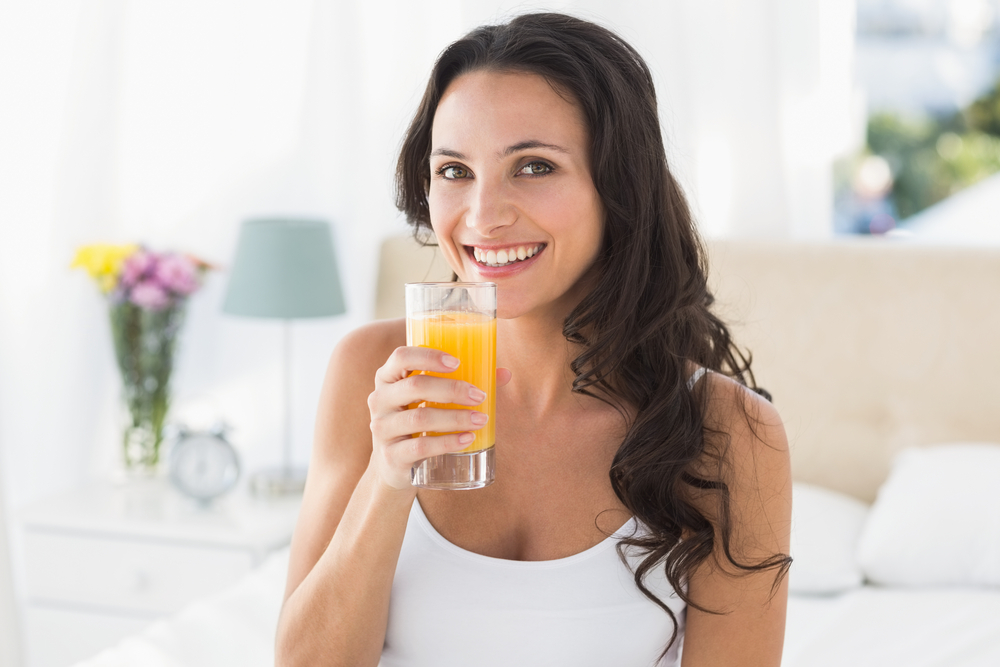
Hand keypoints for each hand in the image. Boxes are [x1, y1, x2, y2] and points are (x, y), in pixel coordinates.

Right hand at [367, 347, 508, 490]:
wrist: (394, 465)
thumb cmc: (419, 422)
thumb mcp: (431, 399)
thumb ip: (464, 383)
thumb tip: (504, 374)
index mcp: (388, 377)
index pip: (401, 357)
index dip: (429, 356)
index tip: (457, 362)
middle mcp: (379, 400)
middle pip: (415, 386)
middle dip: (452, 389)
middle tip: (480, 396)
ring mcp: (382, 429)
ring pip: (420, 418)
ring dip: (455, 418)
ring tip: (481, 419)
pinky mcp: (391, 456)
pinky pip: (421, 446)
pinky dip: (448, 442)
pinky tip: (468, 439)